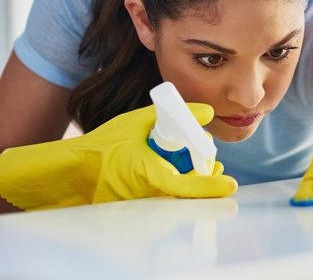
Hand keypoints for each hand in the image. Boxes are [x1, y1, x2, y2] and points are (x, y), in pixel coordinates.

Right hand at [0, 103, 237, 210]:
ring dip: (193, 183)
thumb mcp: (137, 121)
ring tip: (200, 166)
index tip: (230, 186)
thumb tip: (207, 112)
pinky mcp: (142, 209)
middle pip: (190, 192)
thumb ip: (176, 115)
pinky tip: (180, 174)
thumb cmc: (102, 145)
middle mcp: (150, 195)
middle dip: (205, 179)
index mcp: (150, 175)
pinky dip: (178, 188)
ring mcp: (146, 205)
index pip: (188, 186)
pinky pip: (168, 200)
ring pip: (180, 197)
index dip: (211, 188)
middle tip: (212, 164)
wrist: (73, 170)